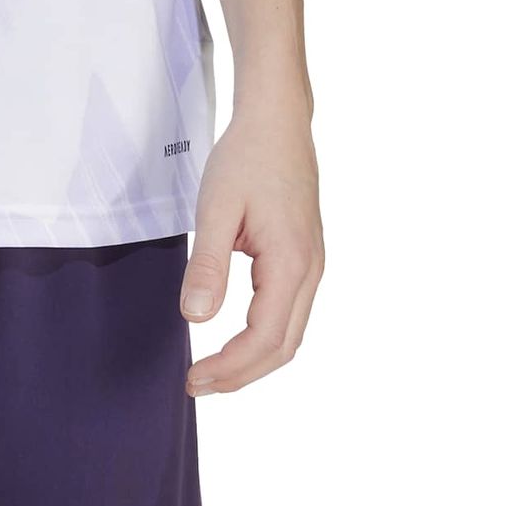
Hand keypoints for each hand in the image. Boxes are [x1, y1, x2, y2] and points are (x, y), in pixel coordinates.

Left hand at [179, 101, 323, 393]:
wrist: (277, 121)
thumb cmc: (245, 157)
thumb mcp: (216, 207)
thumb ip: (207, 265)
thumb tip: (194, 318)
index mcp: (291, 263)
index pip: (263, 338)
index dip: (229, 367)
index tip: (193, 378)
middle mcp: (310, 271)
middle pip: (282, 347)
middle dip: (241, 374)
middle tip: (197, 384)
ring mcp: (312, 265)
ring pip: (290, 333)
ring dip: (253, 359)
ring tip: (213, 370)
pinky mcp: (305, 256)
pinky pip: (289, 312)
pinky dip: (263, 336)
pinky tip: (235, 336)